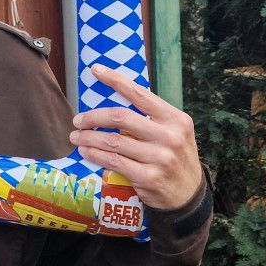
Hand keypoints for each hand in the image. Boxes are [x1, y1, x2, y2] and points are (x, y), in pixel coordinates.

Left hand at [69, 64, 202, 210]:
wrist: (189, 195)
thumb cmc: (175, 158)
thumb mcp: (175, 132)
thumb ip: (152, 117)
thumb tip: (115, 99)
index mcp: (175, 118)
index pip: (140, 94)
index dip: (115, 80)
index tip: (95, 70)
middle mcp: (169, 136)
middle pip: (121, 117)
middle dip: (93, 117)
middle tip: (78, 120)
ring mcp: (160, 158)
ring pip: (113, 141)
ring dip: (89, 137)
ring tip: (76, 136)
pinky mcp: (149, 177)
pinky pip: (114, 161)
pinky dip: (95, 155)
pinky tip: (85, 151)